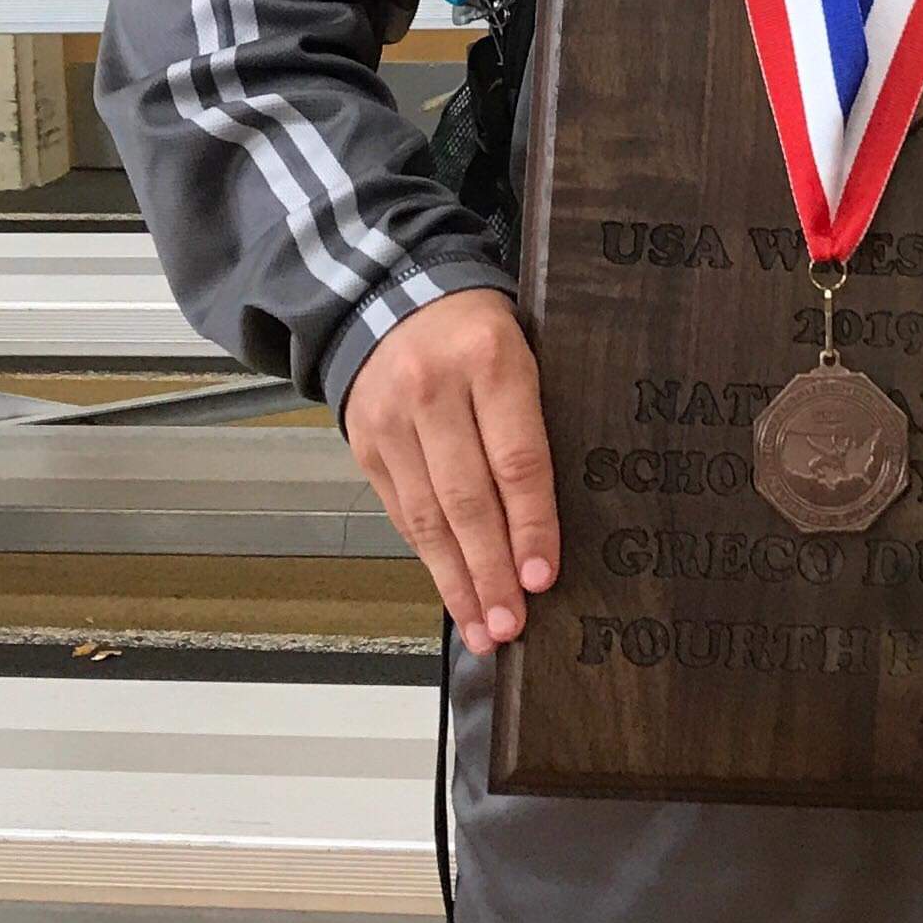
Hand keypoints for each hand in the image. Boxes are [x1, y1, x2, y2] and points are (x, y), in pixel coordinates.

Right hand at [342, 289, 559, 655]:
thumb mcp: (524, 350)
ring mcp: (392, 419)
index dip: (531, 525)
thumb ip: (537, 417)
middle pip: (467, 499)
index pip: (516, 459)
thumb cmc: (477, 332)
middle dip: (492, 571)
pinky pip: (402, 512)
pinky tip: (453, 591)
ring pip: (428, 516)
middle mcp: (434, 390)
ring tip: (485, 628)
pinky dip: (429, 557)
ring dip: (458, 581)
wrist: (390, 294)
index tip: (542, 577)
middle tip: (513, 624)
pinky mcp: (365, 443)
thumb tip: (556, 517)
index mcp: (490, 360)